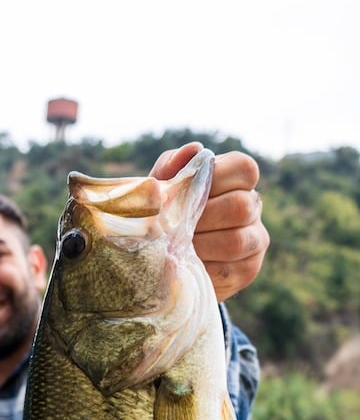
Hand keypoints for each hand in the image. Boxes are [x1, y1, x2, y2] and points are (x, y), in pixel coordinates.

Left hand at [151, 142, 269, 301]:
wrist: (163, 259)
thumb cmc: (165, 214)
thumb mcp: (162, 188)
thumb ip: (173, 165)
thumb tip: (194, 149)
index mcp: (237, 180)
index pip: (244, 168)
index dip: (216, 178)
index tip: (187, 190)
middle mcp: (253, 206)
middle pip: (240, 206)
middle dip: (200, 217)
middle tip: (172, 227)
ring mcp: (255, 239)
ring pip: (236, 240)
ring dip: (199, 245)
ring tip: (175, 247)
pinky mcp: (248, 269)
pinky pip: (229, 270)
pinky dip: (201, 268)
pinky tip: (184, 266)